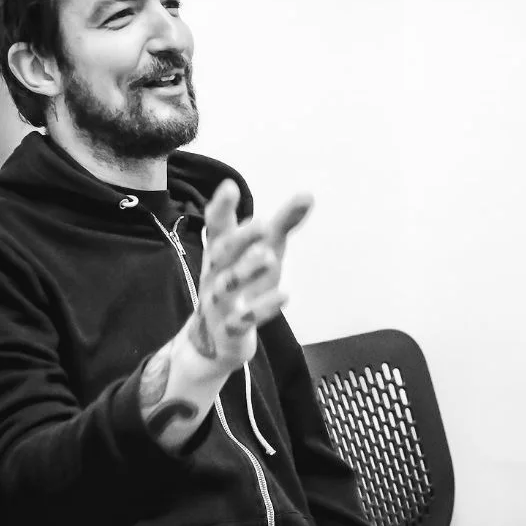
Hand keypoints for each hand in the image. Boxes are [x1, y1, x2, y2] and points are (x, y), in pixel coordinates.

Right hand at [185, 179, 312, 372]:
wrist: (218, 338)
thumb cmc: (245, 283)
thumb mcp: (266, 251)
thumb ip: (284, 224)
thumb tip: (309, 194)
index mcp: (221, 251)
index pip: (217, 226)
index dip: (222, 208)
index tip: (229, 187)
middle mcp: (216, 274)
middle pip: (221, 253)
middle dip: (240, 238)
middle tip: (262, 223)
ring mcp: (220, 302)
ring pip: (228, 285)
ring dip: (247, 271)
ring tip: (269, 256)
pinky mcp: (230, 329)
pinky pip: (243, 319)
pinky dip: (262, 308)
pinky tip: (285, 295)